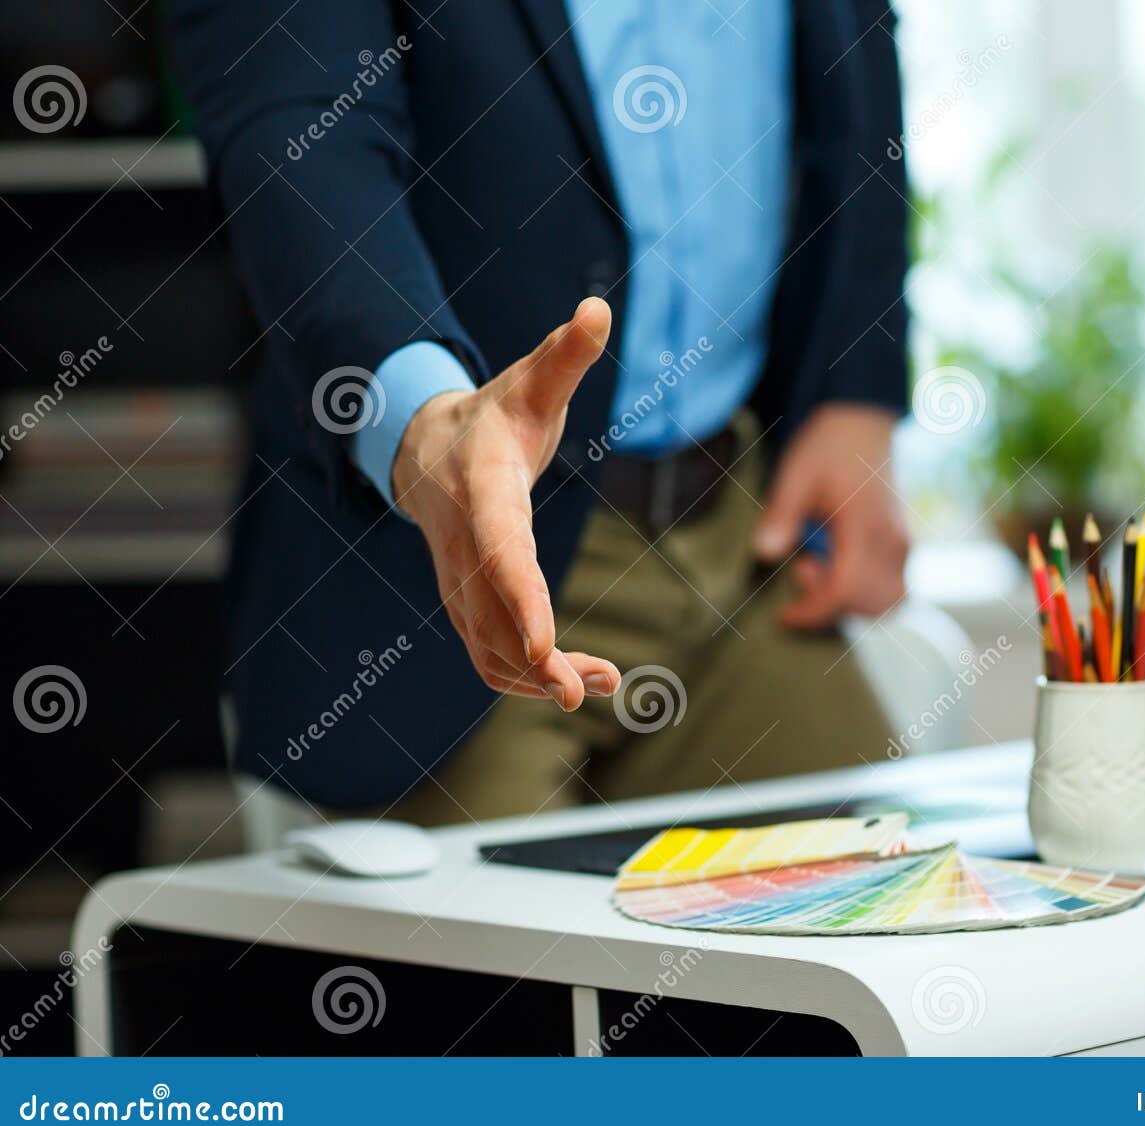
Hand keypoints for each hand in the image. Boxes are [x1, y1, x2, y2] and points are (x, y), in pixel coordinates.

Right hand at [391, 298, 621, 709]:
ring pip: (489, 649)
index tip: (546, 647)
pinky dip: (530, 677)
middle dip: (537, 662)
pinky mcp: (465, 604)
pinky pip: (489, 655)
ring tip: (605, 682)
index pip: (502, 552)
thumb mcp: (531, 381)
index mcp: (483, 492)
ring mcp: (459, 581)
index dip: (523, 601)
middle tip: (589, 689)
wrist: (429, 448)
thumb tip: (597, 307)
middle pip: (493, 617)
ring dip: (541, 678)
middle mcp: (464, 545)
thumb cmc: (495, 415)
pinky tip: (581, 679)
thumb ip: (566, 353)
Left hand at [753, 402, 908, 628]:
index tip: (784, 616)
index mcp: (866, 527)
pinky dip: (865, 589)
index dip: (813, 612)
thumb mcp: (794, 476)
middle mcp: (893, 541)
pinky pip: (893, 586)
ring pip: (888, 600)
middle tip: (804, 568)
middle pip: (871, 605)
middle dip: (832, 605)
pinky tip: (838, 559)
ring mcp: (902, 543)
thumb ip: (781, 516)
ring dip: (852, 599)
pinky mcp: (902, 542)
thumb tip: (764, 553)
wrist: (860, 421)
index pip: (845, 591)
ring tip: (822, 563)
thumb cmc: (828, 447)